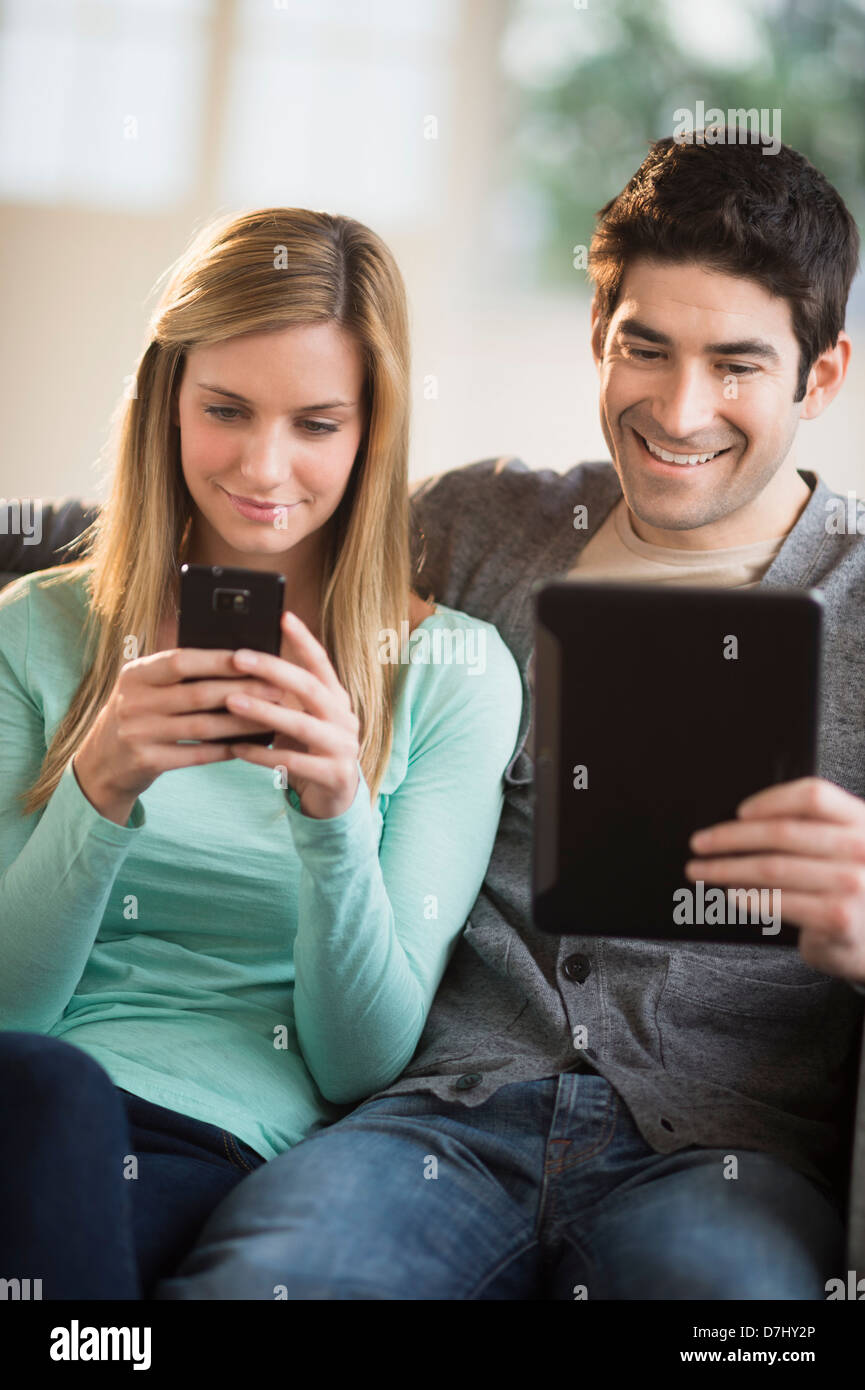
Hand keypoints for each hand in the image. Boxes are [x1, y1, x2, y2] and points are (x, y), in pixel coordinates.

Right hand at [72, 647, 284, 824]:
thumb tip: (236, 660)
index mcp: (135, 674)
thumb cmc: (136, 715)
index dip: (218, 659)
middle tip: (278, 688)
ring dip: (242, 722)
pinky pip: (196, 755)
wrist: (99, 762)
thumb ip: (177, 675)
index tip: (254, 657)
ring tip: (272, 716)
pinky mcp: (147, 761)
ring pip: (202, 726)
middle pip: (198, 694)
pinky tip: (249, 745)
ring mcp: (138, 733)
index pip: (181, 661)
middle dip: (243, 690)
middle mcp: (133, 701)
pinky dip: (225, 749)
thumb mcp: (144, 687)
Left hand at [225, 610, 359, 819]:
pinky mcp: (333, 776)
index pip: (321, 662)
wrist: (336, 800)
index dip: (303, 639)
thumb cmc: (309, 750)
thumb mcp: (303, 718)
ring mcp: (342, 748)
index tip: (282, 615)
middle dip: (273, 670)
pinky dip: (262, 754)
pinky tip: (235, 747)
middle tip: (237, 657)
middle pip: (310, 688)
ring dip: (264, 712)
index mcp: (337, 699)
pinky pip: (293, 762)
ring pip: (301, 725)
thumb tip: (241, 665)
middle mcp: (344, 718)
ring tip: (231, 701)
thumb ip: (284, 696)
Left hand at [684, 777, 864, 984]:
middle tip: (699, 843)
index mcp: (862, 821)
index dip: (771, 800)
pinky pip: (780, 901)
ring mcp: (852, 885)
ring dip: (726, 869)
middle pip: (782, 832)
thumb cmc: (852, 888)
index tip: (739, 812)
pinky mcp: (838, 919)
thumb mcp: (846, 848)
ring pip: (772, 867)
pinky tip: (731, 895)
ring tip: (701, 870)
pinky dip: (748, 897)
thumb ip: (814, 829)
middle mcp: (862, 849)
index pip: (813, 796)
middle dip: (730, 837)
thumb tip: (744, 821)